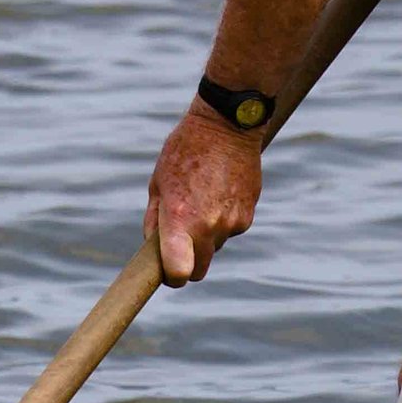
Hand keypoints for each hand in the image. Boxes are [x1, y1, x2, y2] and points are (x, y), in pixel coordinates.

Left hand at [145, 103, 263, 285]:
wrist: (228, 125)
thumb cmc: (185, 151)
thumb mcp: (158, 182)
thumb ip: (154, 220)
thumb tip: (153, 248)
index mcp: (180, 219)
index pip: (179, 273)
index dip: (172, 277)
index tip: (168, 271)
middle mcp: (208, 226)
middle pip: (199, 270)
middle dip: (190, 262)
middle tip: (182, 239)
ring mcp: (231, 222)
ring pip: (216, 246)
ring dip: (208, 235)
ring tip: (203, 200)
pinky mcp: (248, 214)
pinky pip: (232, 229)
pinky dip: (224, 219)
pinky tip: (220, 193)